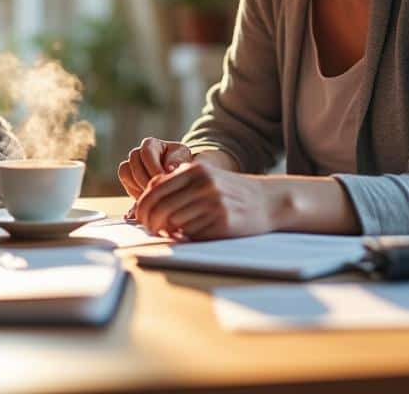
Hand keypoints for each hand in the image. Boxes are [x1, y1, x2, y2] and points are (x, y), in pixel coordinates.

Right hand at [117, 137, 192, 198]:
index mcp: (151, 144)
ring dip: (139, 185)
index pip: (147, 153)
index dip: (154, 167)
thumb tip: (169, 168)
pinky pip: (126, 183)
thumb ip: (177, 161)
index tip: (165, 179)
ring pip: (125, 172)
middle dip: (146, 179)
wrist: (177, 176)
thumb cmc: (181, 163)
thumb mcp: (183, 158)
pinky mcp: (127, 179)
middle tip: (159, 191)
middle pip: (134, 162)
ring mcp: (130, 165)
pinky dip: (135, 191)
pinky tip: (149, 197)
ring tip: (154, 195)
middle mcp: (137, 152)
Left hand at [133, 162, 275, 239]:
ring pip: (174, 223)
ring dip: (169, 231)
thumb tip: (144, 199)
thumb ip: (175, 183)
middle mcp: (203, 185)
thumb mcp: (204, 177)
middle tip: (151, 230)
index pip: (155, 190)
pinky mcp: (222, 223)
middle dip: (150, 223)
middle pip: (161, 209)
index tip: (140, 218)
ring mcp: (213, 204)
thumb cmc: (230, 191)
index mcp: (195, 171)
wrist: (268, 201)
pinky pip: (192, 234)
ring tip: (173, 231)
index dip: (142, 207)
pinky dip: (187, 236)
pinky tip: (193, 232)